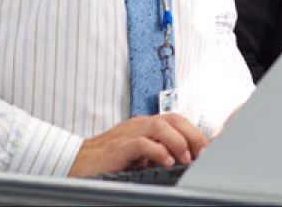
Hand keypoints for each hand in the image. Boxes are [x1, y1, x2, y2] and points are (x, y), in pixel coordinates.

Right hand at [68, 113, 207, 176]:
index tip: (205, 147)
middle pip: (174, 119)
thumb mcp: (136, 152)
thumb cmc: (107, 158)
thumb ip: (155, 150)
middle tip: (201, 154)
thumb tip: (179, 158)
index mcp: (145, 124)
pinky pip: (143, 143)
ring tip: (186, 159)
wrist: (76, 161)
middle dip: (192, 135)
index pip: (176, 120)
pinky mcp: (120, 146)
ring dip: (178, 142)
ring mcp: (130, 132)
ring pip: (162, 126)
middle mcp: (140, 124)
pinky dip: (158, 151)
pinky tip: (167, 162)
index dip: (193, 131)